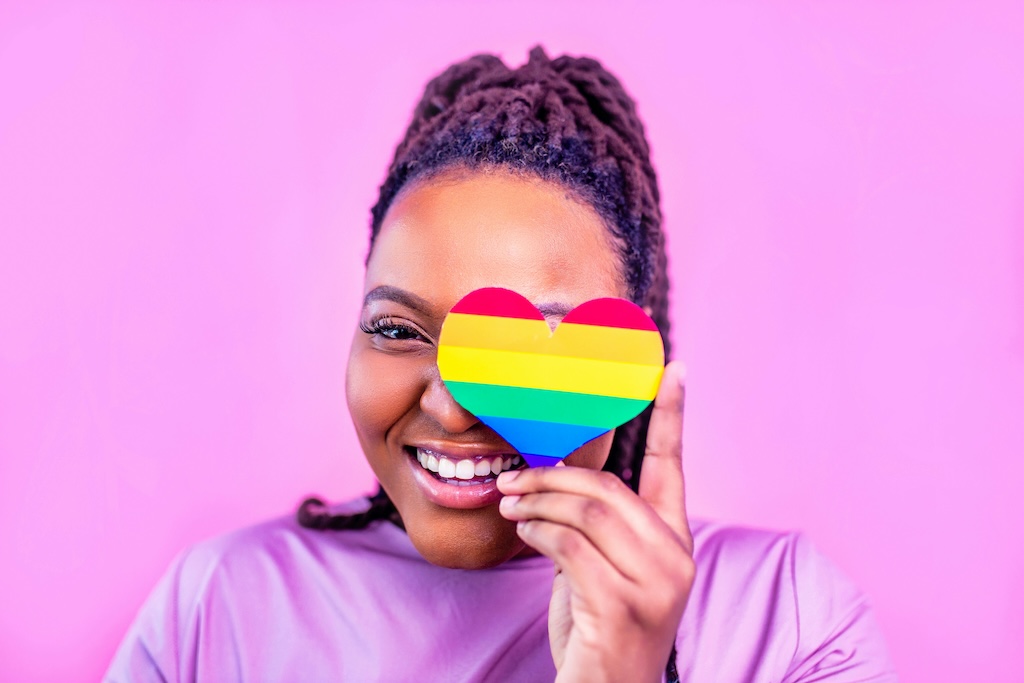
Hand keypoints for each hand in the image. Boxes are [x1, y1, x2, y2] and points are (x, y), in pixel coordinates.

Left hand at [497, 361, 694, 682]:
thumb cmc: (598, 623)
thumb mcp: (599, 563)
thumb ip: (591, 521)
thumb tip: (555, 472)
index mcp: (674, 539)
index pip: (674, 465)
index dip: (672, 414)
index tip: (674, 368)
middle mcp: (675, 557)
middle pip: (608, 488)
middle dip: (552, 478)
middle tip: (513, 480)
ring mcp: (656, 583)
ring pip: (586, 513)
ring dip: (536, 504)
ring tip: (511, 505)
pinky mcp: (623, 605)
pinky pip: (568, 546)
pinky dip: (536, 532)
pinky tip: (523, 533)